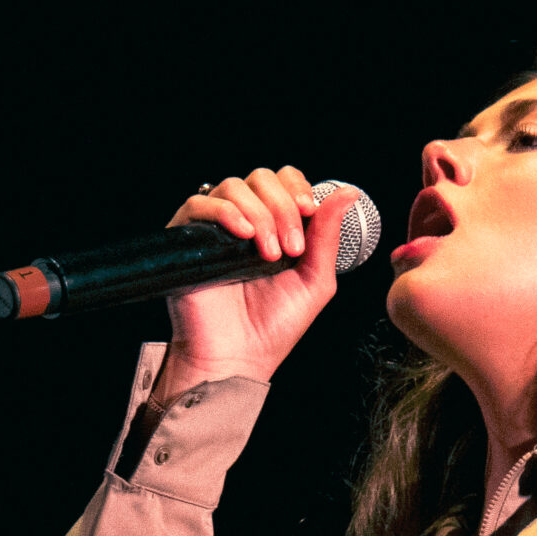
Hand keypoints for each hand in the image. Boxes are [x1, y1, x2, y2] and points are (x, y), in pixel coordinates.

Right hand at [154, 167, 356, 401]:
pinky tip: (243, 235)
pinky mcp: (187, 240)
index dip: (297, 188)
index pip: (284, 180)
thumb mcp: (314, 280)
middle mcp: (244, 221)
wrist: (237, 358)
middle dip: (282, 205)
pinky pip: (199, 203)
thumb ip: (328, 235)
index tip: (309, 212)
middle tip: (290, 248)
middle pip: (261, 177)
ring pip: (233, 186)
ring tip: (269, 254)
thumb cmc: (273, 326)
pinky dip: (225, 212)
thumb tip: (349, 192)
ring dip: (260, 214)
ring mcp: (215, 229)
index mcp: (274, 226)